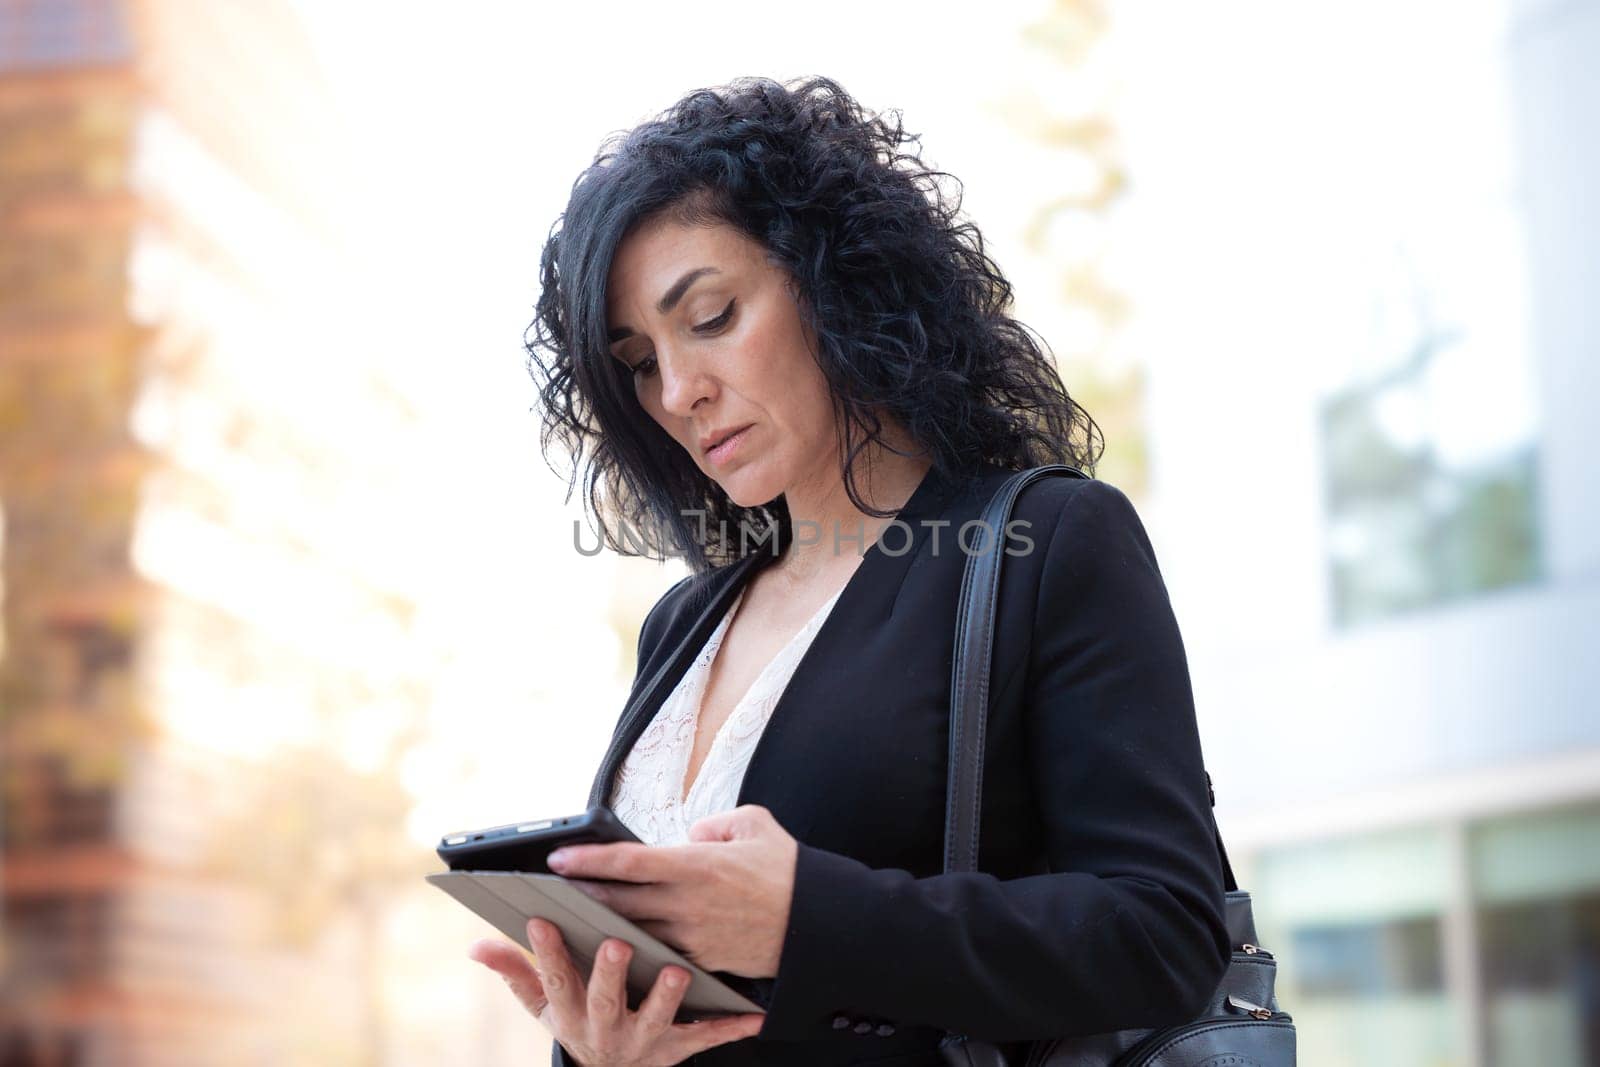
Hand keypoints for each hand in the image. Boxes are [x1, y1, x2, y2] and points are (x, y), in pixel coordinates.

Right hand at [469, 918, 763, 1065]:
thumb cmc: (581, 1021)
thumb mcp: (546, 1006)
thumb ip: (517, 974)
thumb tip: (478, 946)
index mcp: (571, 1013)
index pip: (555, 980)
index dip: (545, 952)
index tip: (540, 917)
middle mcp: (605, 1031)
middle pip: (604, 1002)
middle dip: (609, 975)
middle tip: (617, 942)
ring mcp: (643, 1043)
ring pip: (656, 1022)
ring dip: (667, 999)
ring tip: (679, 971)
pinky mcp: (677, 1050)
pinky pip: (706, 1038)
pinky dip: (731, 1027)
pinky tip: (754, 1012)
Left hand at [547, 804, 798, 977]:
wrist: (818, 924)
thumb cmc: (787, 870)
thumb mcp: (753, 823)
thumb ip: (712, 824)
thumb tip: (687, 836)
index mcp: (698, 865)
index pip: (629, 861)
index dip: (589, 859)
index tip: (558, 857)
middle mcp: (689, 904)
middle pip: (619, 902)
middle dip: (580, 896)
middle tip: (549, 890)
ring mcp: (694, 937)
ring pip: (633, 932)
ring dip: (601, 924)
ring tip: (573, 915)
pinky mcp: (702, 961)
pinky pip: (659, 951)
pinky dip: (635, 945)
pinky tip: (616, 940)